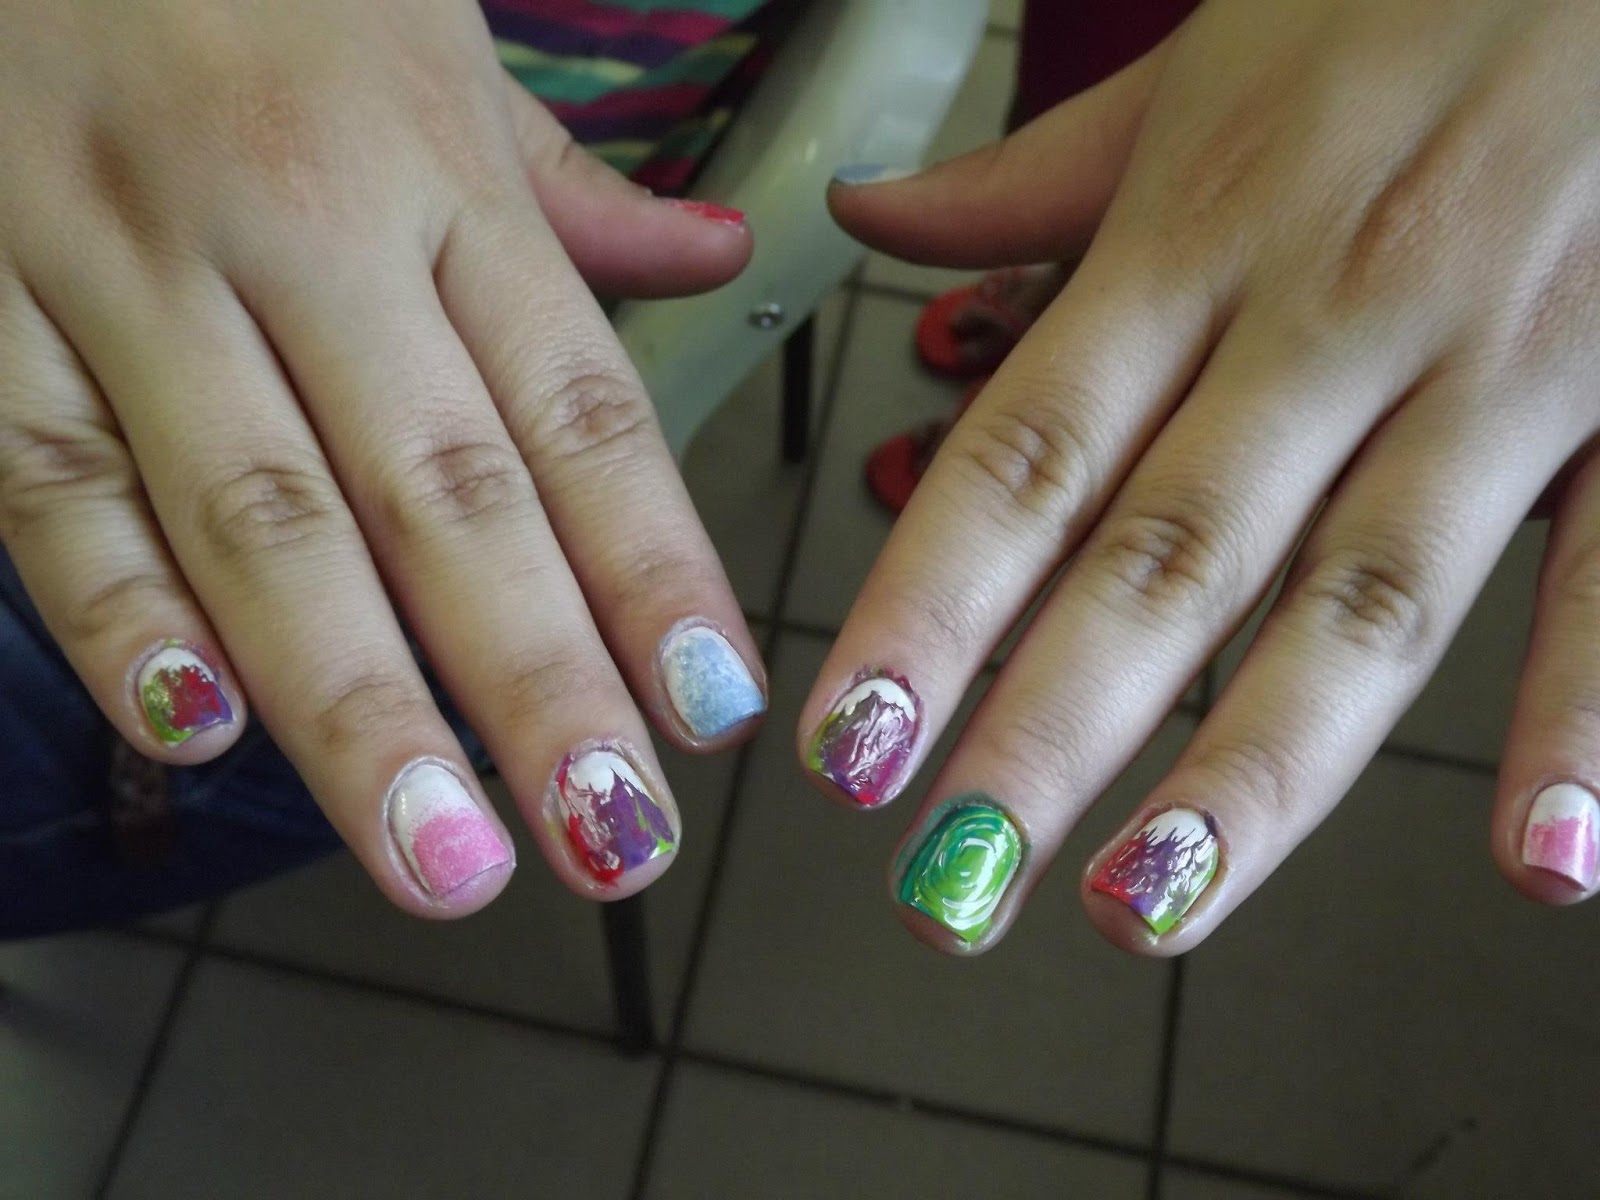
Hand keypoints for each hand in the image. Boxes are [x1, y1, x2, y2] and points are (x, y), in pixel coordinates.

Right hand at [0, 0, 764, 915]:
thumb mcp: (435, 44)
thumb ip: (568, 187)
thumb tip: (716, 253)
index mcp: (436, 171)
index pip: (577, 407)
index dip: (652, 569)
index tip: (709, 709)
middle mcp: (299, 225)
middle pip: (442, 494)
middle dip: (532, 686)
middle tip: (606, 837)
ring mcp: (123, 260)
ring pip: (260, 516)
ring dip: (357, 706)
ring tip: (444, 859)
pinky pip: (48, 472)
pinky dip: (118, 606)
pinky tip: (203, 729)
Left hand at [812, 0, 1599, 954]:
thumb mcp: (1202, 64)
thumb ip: (1033, 177)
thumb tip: (870, 216)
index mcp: (1197, 240)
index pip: (1026, 456)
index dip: (926, 612)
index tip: (847, 750)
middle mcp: (1327, 317)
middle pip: (1164, 558)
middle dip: (1048, 735)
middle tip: (952, 886)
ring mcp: (1497, 364)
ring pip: (1359, 594)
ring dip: (1253, 770)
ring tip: (1150, 906)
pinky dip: (1583, 718)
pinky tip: (1541, 860)